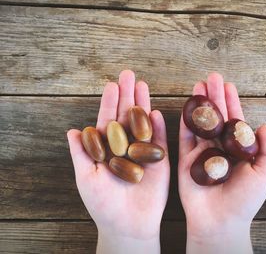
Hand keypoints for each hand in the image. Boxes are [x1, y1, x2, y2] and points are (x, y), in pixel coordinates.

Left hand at [67, 70, 169, 253]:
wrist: (128, 225)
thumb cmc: (102, 204)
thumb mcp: (86, 178)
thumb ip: (80, 154)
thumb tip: (71, 131)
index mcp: (107, 149)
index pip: (107, 121)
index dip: (109, 103)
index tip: (111, 84)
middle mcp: (125, 146)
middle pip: (127, 116)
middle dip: (128, 95)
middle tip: (129, 74)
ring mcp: (143, 152)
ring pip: (143, 123)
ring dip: (143, 104)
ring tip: (143, 85)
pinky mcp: (159, 161)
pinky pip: (160, 140)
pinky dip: (158, 126)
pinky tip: (155, 111)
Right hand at [178, 73, 265, 253]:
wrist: (220, 220)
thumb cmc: (245, 200)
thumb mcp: (264, 173)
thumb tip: (264, 125)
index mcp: (238, 150)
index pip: (235, 121)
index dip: (232, 103)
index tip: (229, 85)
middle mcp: (219, 148)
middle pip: (216, 117)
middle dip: (214, 97)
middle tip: (211, 77)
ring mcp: (202, 153)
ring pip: (200, 124)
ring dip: (199, 105)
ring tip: (198, 85)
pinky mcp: (186, 160)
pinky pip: (184, 138)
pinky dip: (185, 122)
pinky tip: (187, 106)